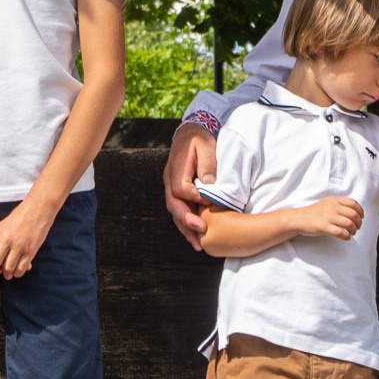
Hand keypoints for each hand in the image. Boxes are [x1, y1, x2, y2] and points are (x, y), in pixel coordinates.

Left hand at [0, 197, 57, 279]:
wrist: (39, 209)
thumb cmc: (21, 215)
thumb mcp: (4, 224)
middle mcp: (6, 239)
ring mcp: (19, 246)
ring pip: (8, 268)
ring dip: (6, 275)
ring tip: (6, 275)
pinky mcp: (30, 251)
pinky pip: (21, 268)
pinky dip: (17, 273)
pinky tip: (16, 272)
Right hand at [164, 123, 218, 248]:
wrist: (190, 133)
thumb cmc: (200, 140)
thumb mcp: (206, 145)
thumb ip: (207, 162)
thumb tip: (208, 183)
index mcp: (176, 169)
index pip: (180, 189)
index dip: (194, 198)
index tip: (208, 203)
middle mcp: (169, 180)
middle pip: (173, 204)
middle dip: (186, 220)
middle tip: (201, 231)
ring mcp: (171, 187)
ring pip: (174, 211)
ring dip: (185, 229)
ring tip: (198, 244)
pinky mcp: (177, 192)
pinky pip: (179, 210)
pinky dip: (186, 224)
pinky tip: (196, 236)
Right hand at [290, 195, 364, 239]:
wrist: (299, 219)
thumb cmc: (314, 213)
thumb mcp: (327, 203)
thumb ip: (339, 205)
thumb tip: (355, 212)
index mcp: (334, 200)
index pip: (353, 204)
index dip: (360, 211)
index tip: (361, 217)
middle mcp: (332, 207)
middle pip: (353, 214)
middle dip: (359, 222)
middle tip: (357, 227)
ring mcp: (328, 217)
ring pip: (349, 224)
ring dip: (354, 230)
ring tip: (352, 233)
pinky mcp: (324, 227)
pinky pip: (340, 233)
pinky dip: (346, 236)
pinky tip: (346, 237)